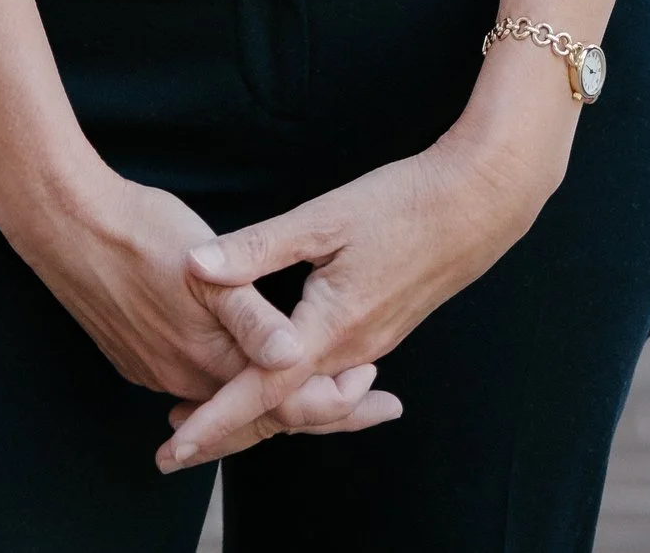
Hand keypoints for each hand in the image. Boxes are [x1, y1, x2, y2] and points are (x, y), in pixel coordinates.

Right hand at [0, 148, 395, 435]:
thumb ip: (252, 316)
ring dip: (274, 396)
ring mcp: (156, 372)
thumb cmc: (141, 231)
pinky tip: (244, 369)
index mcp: (210, 358)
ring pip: (229, 399)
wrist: (64, 224)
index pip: (287, 400)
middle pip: (264, 412)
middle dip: (319, 406)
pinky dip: (232, 387)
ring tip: (318, 383)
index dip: (337, 400)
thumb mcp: (206, 268)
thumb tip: (295, 352)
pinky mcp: (136, 357)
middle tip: (371, 400)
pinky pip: (196, 387)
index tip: (379, 394)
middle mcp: (185, 378)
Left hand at [157, 53, 580, 471]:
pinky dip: (297, 394)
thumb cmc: (400, 204)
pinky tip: (283, 386)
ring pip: (307, 399)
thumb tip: (194, 266)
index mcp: (330, 329)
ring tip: (214, 416)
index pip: (260, 391)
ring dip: (260, 412)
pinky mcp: (382, 332)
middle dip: (229, 430)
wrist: (477, 205)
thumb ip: (258, 247)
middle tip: (175, 443)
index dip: (214, 420)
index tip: (172, 446)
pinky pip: (330, 383)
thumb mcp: (323, 218)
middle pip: (281, 410)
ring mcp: (371, 347)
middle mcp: (352, 353)